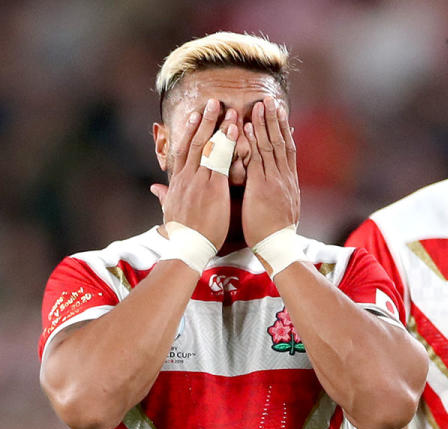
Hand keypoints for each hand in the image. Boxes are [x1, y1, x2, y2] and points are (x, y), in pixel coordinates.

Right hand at [150, 98, 234, 248]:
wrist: (188, 248)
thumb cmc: (184, 234)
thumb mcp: (170, 212)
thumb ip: (165, 197)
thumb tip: (155, 188)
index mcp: (179, 182)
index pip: (183, 151)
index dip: (189, 131)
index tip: (195, 115)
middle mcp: (187, 177)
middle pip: (194, 142)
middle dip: (204, 121)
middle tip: (213, 102)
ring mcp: (199, 181)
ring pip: (208, 147)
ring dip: (217, 126)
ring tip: (226, 109)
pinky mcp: (212, 188)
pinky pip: (220, 160)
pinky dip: (227, 143)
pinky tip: (234, 130)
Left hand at [242, 96, 299, 246]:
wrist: (278, 247)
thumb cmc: (274, 233)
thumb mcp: (280, 209)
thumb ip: (277, 194)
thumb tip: (278, 189)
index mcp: (288, 182)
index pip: (287, 151)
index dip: (282, 131)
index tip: (279, 115)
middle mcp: (284, 178)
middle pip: (280, 142)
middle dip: (275, 121)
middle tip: (270, 101)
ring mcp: (274, 180)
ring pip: (270, 146)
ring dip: (264, 124)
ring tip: (260, 106)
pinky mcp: (262, 186)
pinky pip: (256, 158)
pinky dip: (252, 140)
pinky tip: (245, 127)